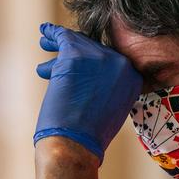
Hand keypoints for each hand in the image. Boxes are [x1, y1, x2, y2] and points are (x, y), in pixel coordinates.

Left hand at [34, 23, 141, 162]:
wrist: (76, 145)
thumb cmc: (89, 136)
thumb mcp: (111, 109)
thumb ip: (108, 88)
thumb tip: (90, 78)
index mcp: (133, 79)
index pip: (112, 59)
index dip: (93, 59)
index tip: (82, 63)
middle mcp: (121, 64)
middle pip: (95, 48)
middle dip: (75, 51)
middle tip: (57, 54)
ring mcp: (99, 57)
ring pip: (78, 43)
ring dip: (59, 45)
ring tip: (44, 45)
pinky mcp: (76, 54)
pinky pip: (62, 36)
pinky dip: (51, 34)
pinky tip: (44, 33)